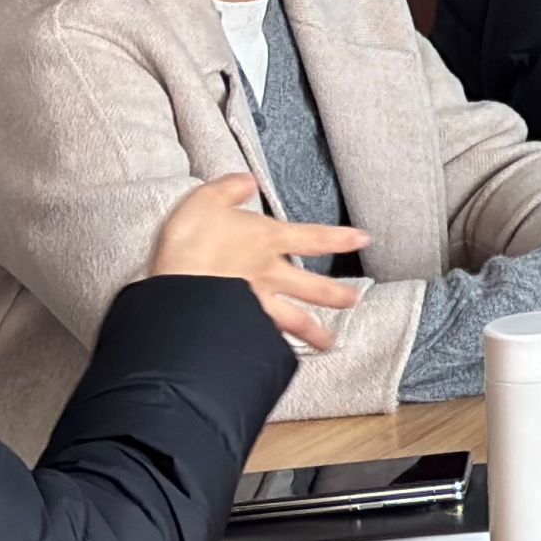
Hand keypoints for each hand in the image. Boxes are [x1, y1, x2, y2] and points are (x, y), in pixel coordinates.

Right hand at [145, 175, 367, 352]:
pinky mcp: (239, 327)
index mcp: (268, 239)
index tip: (364, 240)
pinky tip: (282, 359)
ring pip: (295, 320)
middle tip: (355, 299)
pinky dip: (275, 350)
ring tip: (329, 343)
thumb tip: (247, 180)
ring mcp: (256, 303)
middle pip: (312, 286)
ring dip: (314, 332)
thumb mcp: (206, 200)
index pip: (315, 237)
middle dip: (335, 294)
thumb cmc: (190, 241)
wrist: (176, 286)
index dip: (341, 237)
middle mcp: (269, 273)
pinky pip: (264, 340)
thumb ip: (229, 188)